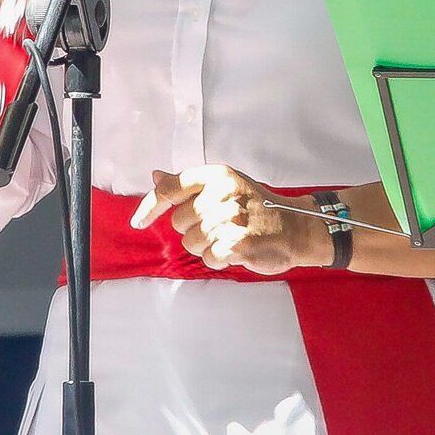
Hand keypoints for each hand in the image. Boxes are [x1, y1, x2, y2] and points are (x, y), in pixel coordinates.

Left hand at [129, 165, 326, 274]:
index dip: (150, 206)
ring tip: (229, 237)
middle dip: (194, 229)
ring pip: (192, 244)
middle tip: (219, 225)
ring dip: (207, 246)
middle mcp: (222, 194)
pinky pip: (209, 259)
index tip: (138, 222)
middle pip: (179, 222)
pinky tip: (235, 250)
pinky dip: (218, 259)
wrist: (297, 227)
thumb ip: (189, 183)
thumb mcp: (226, 184)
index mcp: (218, 176)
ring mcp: (230, 220)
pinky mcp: (238, 244)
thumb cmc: (257, 206)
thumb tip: (155, 175)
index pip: (171, 187)